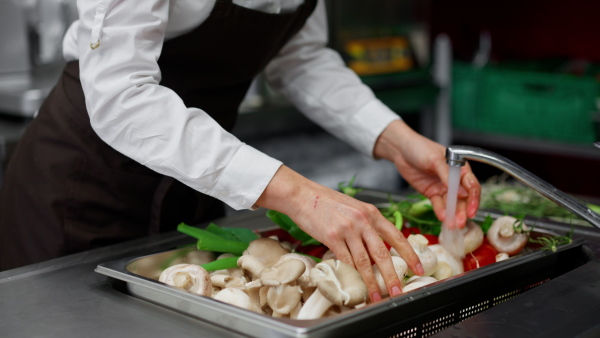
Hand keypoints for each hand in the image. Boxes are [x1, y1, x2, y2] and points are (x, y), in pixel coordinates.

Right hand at [256, 165, 423, 302]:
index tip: (418, 268)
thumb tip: (377, 247)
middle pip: (383, 253)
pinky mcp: (332, 237)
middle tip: (399, 291)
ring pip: (364, 261)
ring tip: (376, 296)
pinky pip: (346, 260)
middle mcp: (363, 220)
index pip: (396, 236)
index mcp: (372, 213)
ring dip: (371, 282)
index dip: (410, 254)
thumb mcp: (354, 208)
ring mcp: (348, 229)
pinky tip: (355, 284)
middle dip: (392, 276)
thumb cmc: (326, 202)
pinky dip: (352, 274)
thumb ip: (367, 225)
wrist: (303, 195)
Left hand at [374, 120, 480, 228]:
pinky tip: (442, 218)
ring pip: (451, 204)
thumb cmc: (420, 148)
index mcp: (460, 168)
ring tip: (452, 225)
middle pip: (463, 198)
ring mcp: (443, 187)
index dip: (473, 199)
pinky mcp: (432, 193)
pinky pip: (438, 204)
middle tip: (460, 223)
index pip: (472, 185)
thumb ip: (447, 176)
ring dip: (452, 214)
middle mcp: (454, 179)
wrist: (401, 150)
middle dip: (463, 211)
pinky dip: (440, 211)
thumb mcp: (435, 159)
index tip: (471, 210)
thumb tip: (462, 192)